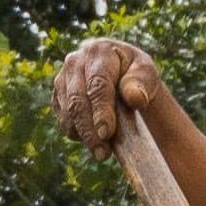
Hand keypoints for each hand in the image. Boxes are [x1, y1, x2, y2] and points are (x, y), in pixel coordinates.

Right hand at [52, 36, 164, 155]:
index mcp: (98, 51)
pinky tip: (92, 139)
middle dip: (89, 130)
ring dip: (83, 136)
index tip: (106, 133)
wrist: (121, 76)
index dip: (101, 110)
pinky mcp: (58, 94)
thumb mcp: (147, 75)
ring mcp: (63, 78)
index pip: (97, 83)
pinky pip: (62, 119)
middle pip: (77, 101)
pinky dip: (76, 133)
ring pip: (67, 112)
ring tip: (102, 153)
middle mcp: (75, 61)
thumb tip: (136, 98)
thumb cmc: (136, 76)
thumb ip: (141, 84)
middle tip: (103, 154)